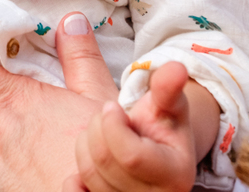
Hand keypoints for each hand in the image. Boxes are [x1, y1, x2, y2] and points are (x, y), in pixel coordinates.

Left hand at [69, 63, 199, 191]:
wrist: (156, 155)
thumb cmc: (160, 127)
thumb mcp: (166, 104)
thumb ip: (167, 86)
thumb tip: (176, 68)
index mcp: (174, 173)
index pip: (130, 155)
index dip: (112, 125)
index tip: (111, 108)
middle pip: (104, 162)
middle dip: (96, 129)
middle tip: (106, 120)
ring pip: (87, 176)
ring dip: (85, 146)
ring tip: (102, 137)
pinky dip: (73, 180)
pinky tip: (83, 166)